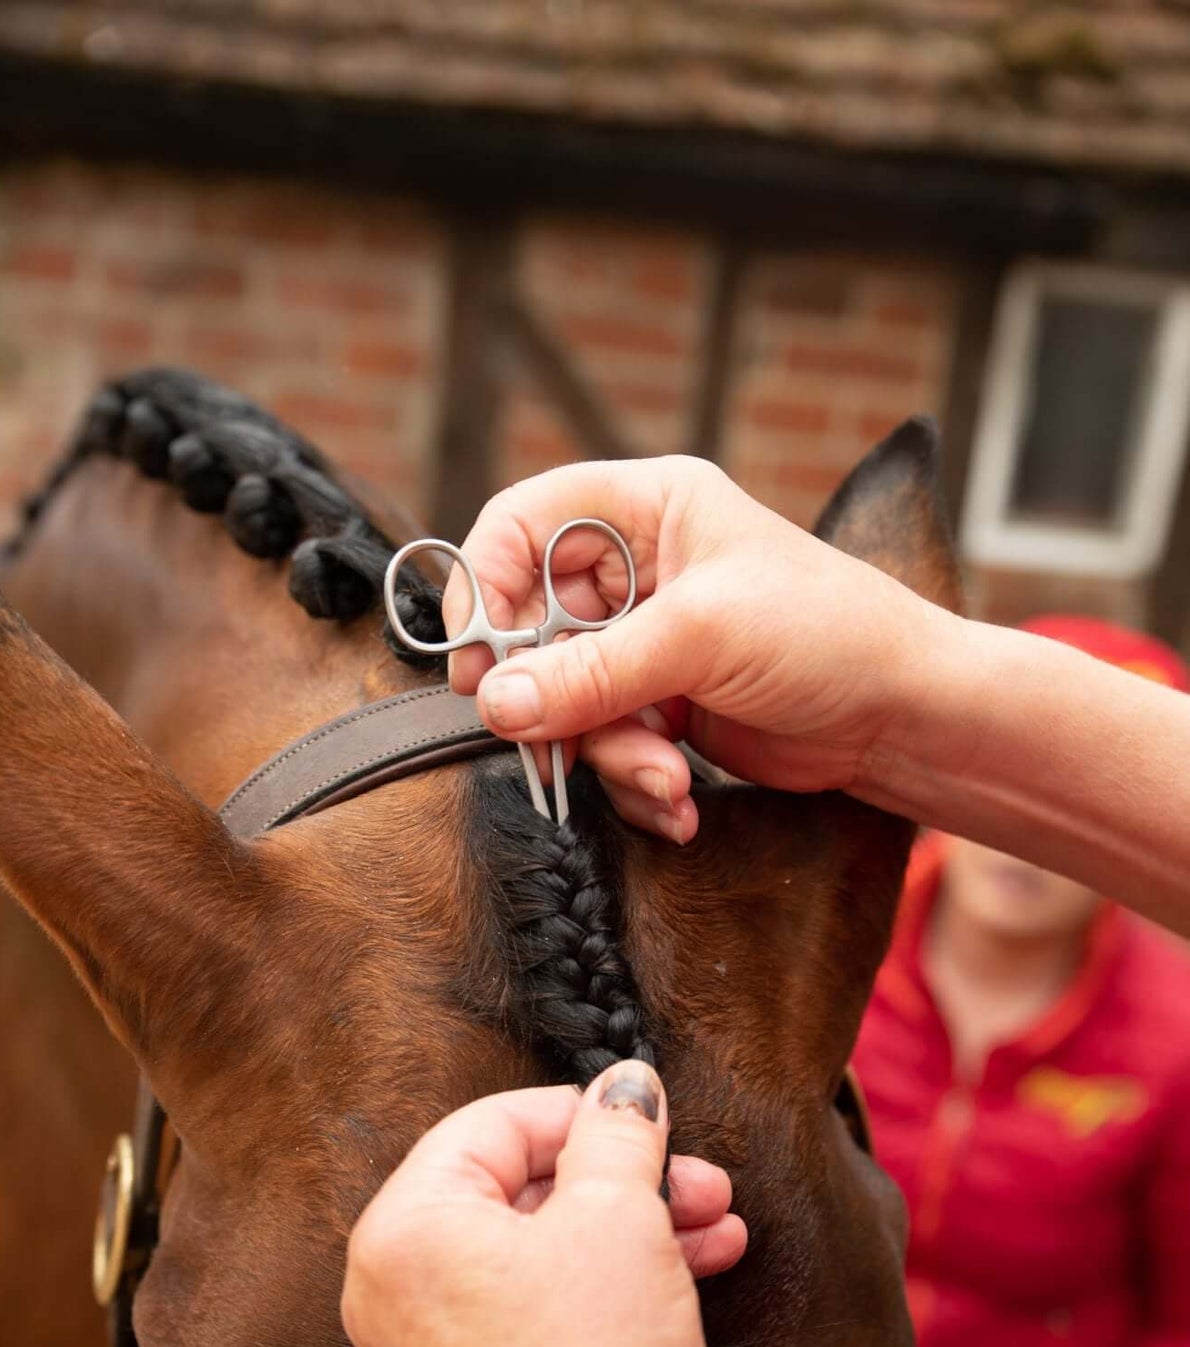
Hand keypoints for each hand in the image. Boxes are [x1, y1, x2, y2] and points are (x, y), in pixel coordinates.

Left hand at [341, 1062, 741, 1346]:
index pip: (492, 1125)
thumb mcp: (619, 1218)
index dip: (586, 1113)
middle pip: (514, 1191)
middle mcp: (385, 1286)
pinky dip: (590, 1290)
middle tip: (700, 1184)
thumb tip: (623, 1085)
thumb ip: (617, 1132)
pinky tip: (675, 1282)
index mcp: (402, 1227)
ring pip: (528, 1254)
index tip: (651, 1120)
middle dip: (622, 1182)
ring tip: (714, 1235)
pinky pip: (519, 1312)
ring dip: (624, 1234)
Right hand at [444, 457, 946, 841]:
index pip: (519, 528)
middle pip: (531, 628)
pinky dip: (635, 781)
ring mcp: (646, 642)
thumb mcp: (701, 637)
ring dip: (607, 753)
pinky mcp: (661, 705)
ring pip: (564, 700)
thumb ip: (591, 673)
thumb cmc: (829, 635)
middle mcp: (636, 568)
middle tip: (555, 748)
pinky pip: (606, 744)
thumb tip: (494, 705)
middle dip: (553, 699)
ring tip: (665, 778)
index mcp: (645, 508)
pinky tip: (678, 800)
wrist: (904, 717)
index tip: (480, 665)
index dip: (485, 591)